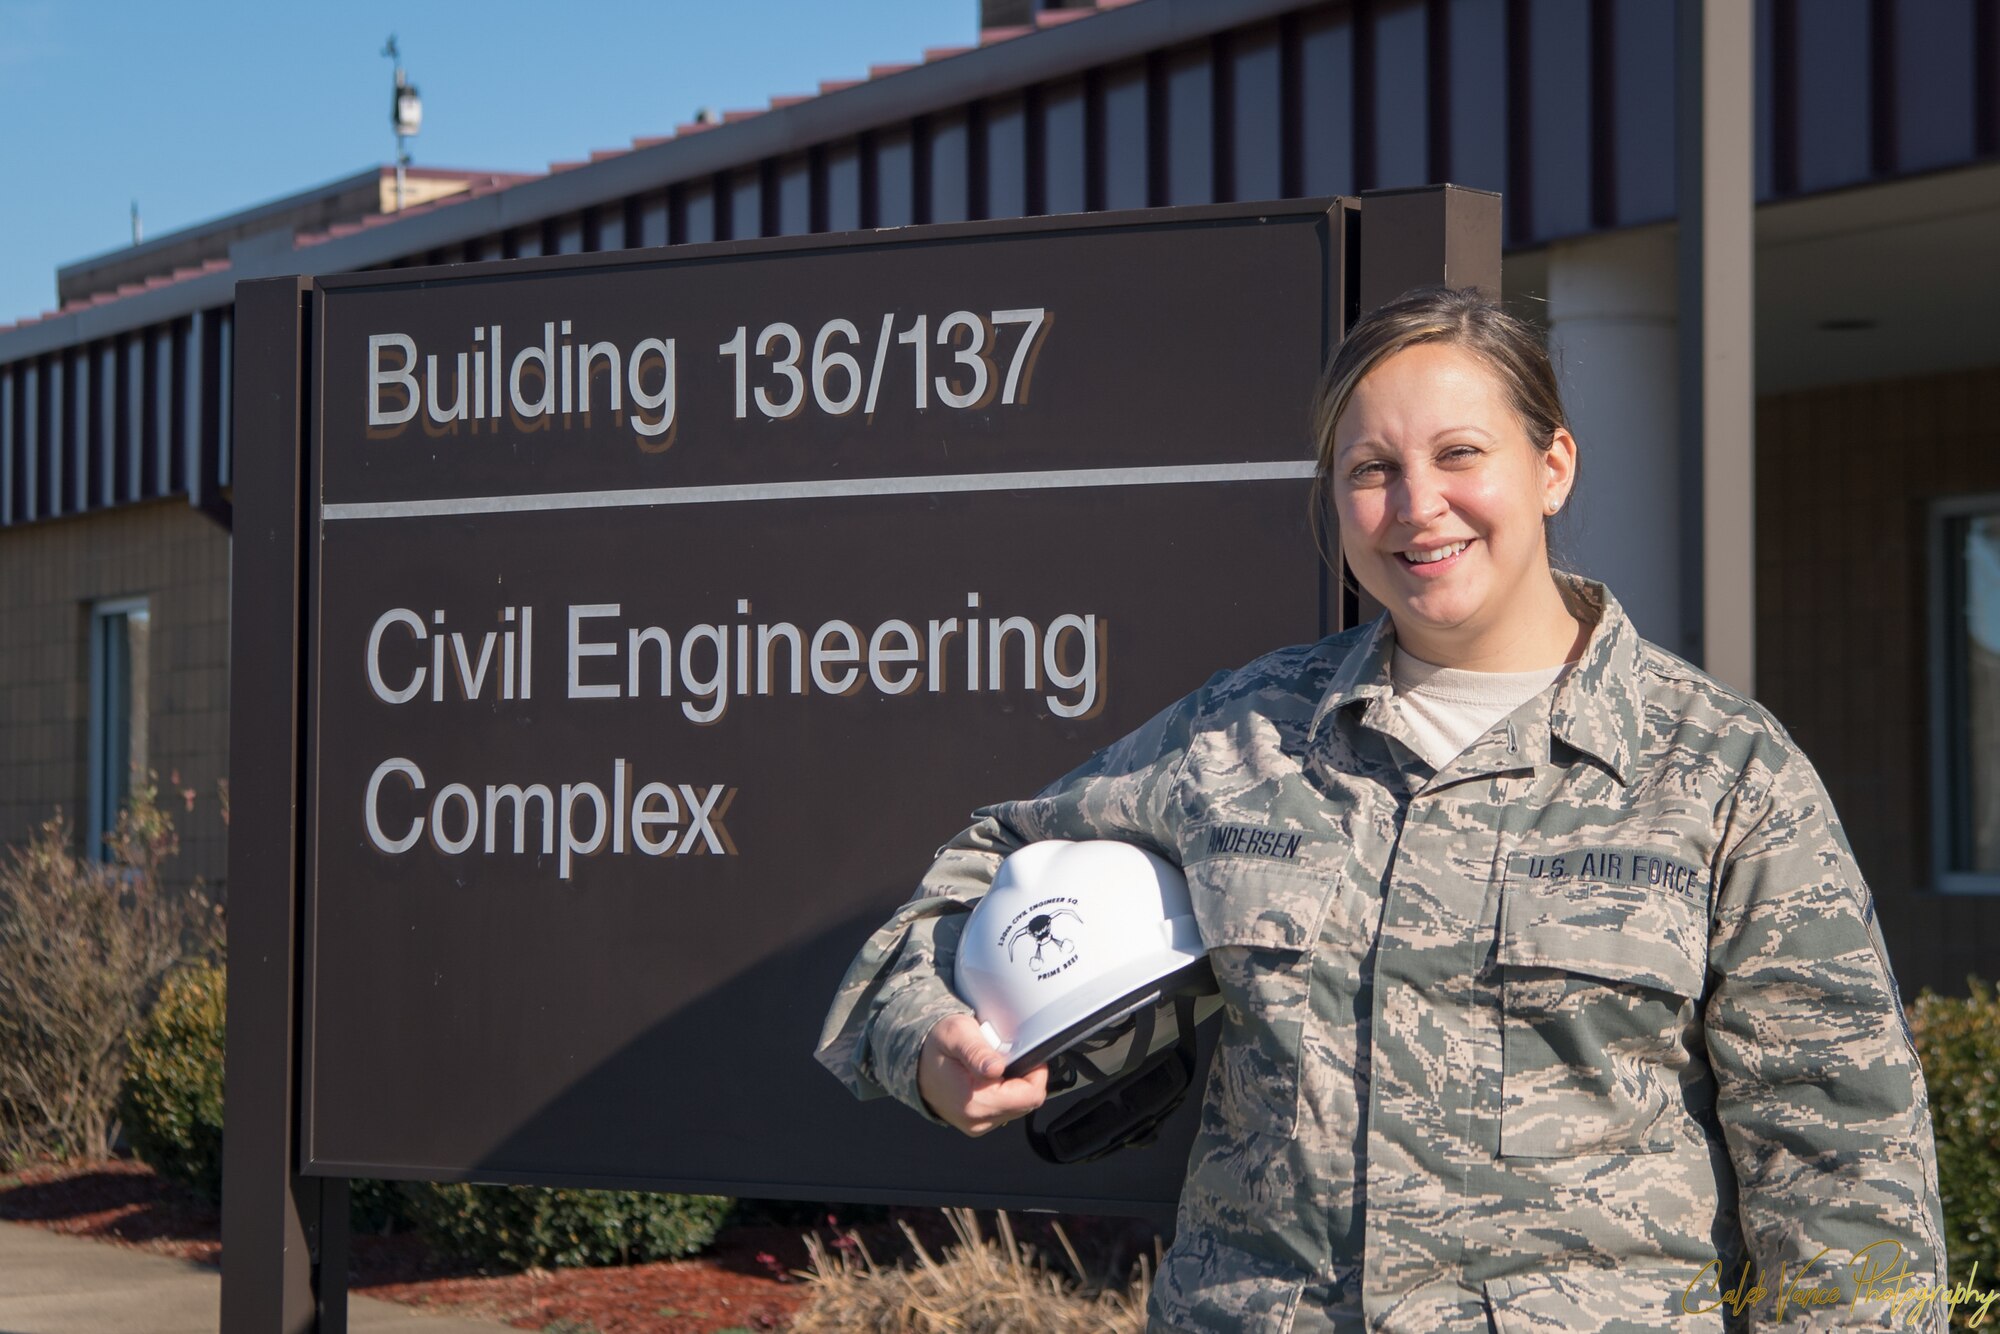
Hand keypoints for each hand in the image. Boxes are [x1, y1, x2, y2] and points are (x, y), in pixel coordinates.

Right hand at [917, 1013, 1048, 1136]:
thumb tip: (996, 1068)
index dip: (1037, 1073)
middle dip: (1023, 1077)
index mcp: (975, 1102)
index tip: (1027, 1054)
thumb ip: (978, 1052)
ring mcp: (977, 1125)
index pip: (1030, 1096)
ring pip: (1018, 1107)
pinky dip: (1004, 1092)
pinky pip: (1005, 1109)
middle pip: (1026, 1102)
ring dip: (1014, 1085)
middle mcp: (977, 1120)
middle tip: (1004, 1056)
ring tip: (993, 1066)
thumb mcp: (957, 1034)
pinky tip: (989, 1077)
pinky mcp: (978, 1123)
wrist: (914, 1062)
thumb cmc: (936, 1045)